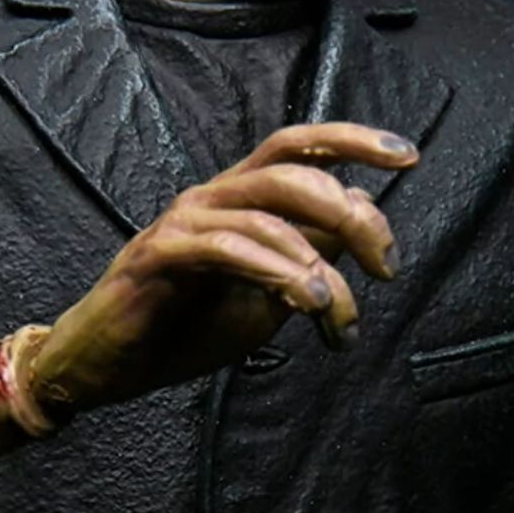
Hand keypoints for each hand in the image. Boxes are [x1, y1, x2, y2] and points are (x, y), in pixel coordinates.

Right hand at [29, 122, 414, 416]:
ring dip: (315, 266)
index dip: (355, 145)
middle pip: (290, 169)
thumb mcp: (266, 298)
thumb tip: (362, 228)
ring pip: (265, 212)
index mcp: (239, 198)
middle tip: (385, 265)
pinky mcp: (159, 254)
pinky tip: (303, 302)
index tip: (407, 158)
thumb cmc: (184, 329)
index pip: (300, 148)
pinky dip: (272, 271)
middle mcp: (212, 196)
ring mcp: (183, 222)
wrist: (106, 367)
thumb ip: (309, 260)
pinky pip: (225, 248)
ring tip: (337, 314)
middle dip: (349, 212)